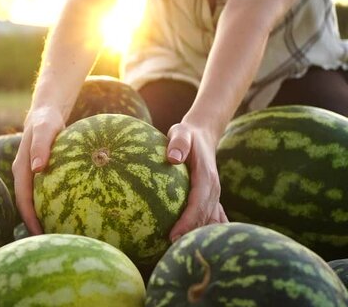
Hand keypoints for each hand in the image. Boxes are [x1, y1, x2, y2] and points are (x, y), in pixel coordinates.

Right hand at [12, 106, 65, 234]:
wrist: (45, 112)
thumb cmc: (46, 120)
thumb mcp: (45, 129)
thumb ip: (41, 146)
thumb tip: (38, 169)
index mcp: (21, 169)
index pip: (23, 200)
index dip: (30, 219)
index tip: (40, 235)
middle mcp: (23, 174)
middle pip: (26, 204)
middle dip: (34, 224)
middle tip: (48, 241)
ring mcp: (30, 174)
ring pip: (33, 200)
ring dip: (40, 216)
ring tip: (56, 232)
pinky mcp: (39, 172)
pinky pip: (42, 192)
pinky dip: (49, 204)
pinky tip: (64, 211)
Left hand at [165, 122, 228, 242]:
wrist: (203, 134)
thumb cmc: (186, 135)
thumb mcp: (181, 132)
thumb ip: (178, 143)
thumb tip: (173, 158)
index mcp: (206, 177)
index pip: (197, 203)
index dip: (187, 221)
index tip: (173, 235)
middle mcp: (213, 189)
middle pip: (204, 218)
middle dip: (191, 236)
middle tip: (173, 252)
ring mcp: (214, 195)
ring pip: (210, 221)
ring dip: (199, 237)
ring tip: (182, 254)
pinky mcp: (211, 199)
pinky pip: (213, 219)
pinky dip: (207, 232)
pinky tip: (198, 248)